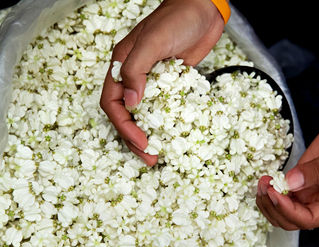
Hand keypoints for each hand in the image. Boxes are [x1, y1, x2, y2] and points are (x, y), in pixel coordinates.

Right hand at [100, 0, 223, 164]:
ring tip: (158, 153)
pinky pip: (165, 107)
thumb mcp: (153, 42)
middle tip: (149, 157)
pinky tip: (173, 135)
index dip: (124, 126)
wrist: (203, 9)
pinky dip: (166, 123)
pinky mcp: (172, 83)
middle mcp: (134, 76)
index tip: (141, 142)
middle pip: (126, 114)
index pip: (113, 103)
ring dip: (149, 134)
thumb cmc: (177, 19)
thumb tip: (131, 103)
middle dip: (134, 138)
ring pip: (145, 114)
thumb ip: (137, 70)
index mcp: (122, 66)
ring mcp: (154, 81)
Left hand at [256, 109, 318, 229]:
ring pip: (283, 210)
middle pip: (291, 220)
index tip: (274, 192)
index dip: (288, 210)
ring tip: (262, 182)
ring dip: (269, 200)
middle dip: (274, 207)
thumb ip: (317, 169)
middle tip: (264, 186)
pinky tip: (266, 179)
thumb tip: (290, 182)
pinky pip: (282, 194)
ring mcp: (310, 193)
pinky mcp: (301, 181)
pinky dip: (271, 190)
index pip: (308, 219)